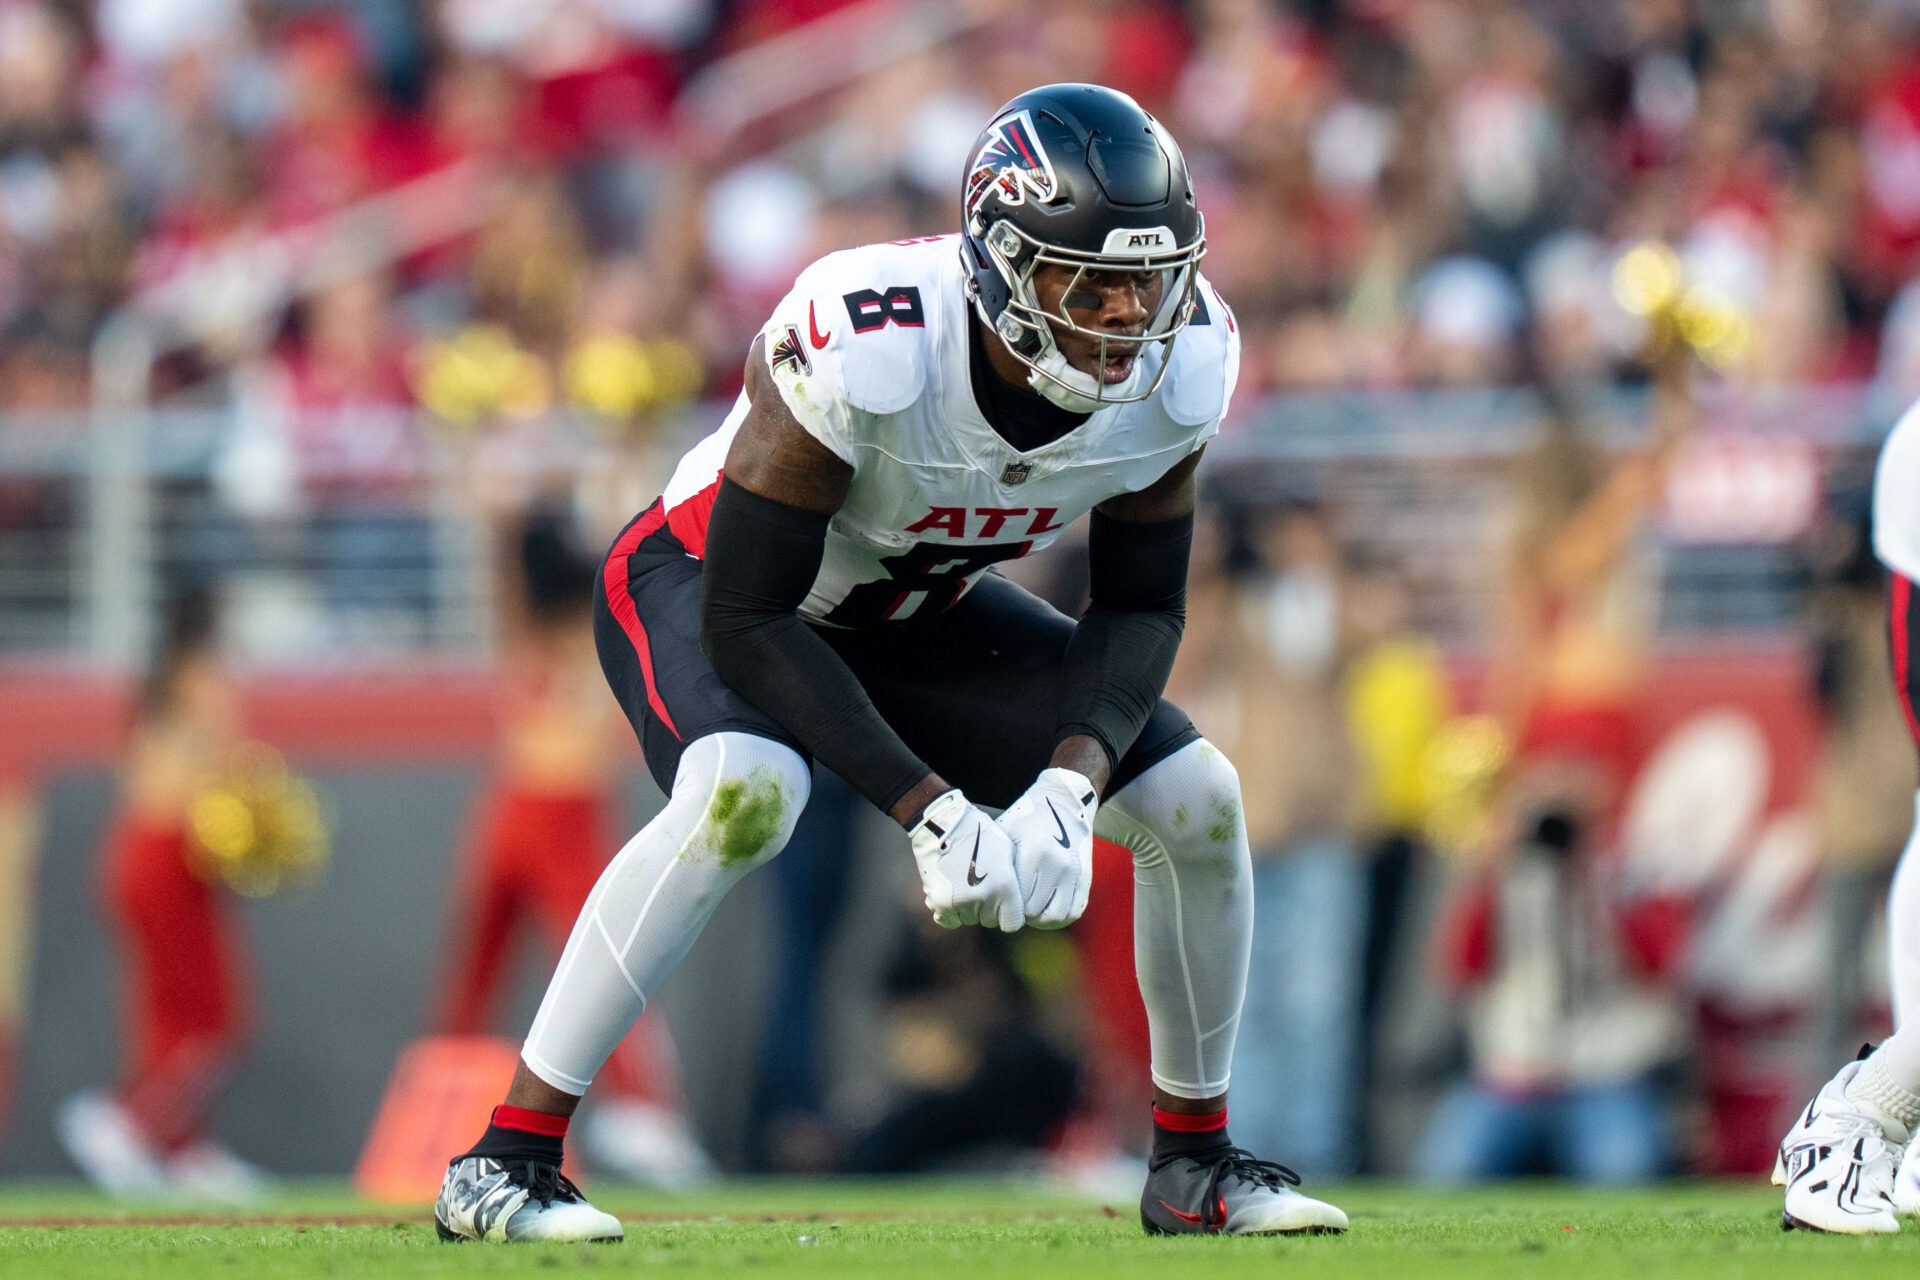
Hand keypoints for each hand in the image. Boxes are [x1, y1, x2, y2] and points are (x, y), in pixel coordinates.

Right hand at [908, 790, 1023, 931]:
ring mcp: (959, 902)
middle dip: (988, 908)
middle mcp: (983, 897)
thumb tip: (1019, 903)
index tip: (1004, 902)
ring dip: (969, 908)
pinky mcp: (939, 902)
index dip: (1010, 914)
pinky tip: (953, 891)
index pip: (1012, 923)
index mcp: (1004, 885)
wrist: (942, 824)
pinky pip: (949, 920)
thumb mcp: (1008, 852)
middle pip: (990, 920)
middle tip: (981, 884)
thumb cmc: (979, 834)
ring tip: (965, 881)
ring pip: (970, 919)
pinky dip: (951, 911)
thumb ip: (1015, 882)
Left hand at [997, 768, 1097, 928]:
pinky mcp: (1085, 877)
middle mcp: (1057, 864)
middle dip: (1022, 913)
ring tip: (1031, 910)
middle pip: (1035, 911)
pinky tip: (1048, 909)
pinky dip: (1061, 916)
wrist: (1062, 802)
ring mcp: (1074, 872)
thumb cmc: (1026, 819)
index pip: (1018, 899)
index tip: (1000, 901)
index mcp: (1034, 852)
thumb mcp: (1006, 836)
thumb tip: (987, 898)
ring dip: (1042, 919)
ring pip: (1057, 917)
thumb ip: (1001, 866)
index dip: (1007, 905)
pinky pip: (1075, 910)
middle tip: (1014, 906)